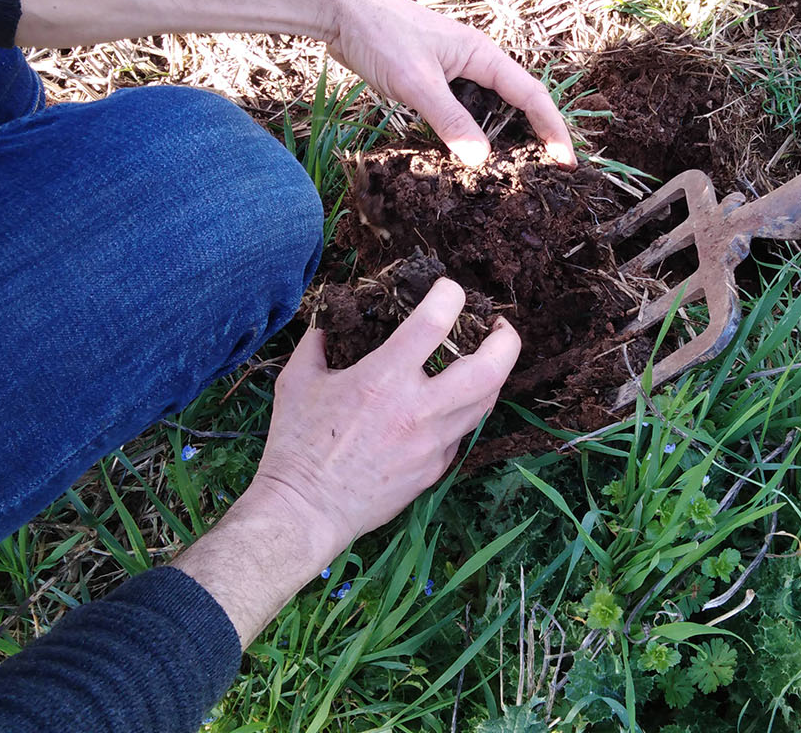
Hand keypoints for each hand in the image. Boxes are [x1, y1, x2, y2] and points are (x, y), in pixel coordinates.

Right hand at [248, 278, 518, 556]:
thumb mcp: (297, 381)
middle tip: (498, 325)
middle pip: (490, 366)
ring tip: (484, 358)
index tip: (448, 289)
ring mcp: (432, 443)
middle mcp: (418, 410)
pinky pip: (462, 432)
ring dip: (492, 374)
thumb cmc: (295, 446)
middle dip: (505, 338)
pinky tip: (451, 402)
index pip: (435, 321)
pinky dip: (464, 410)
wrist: (305, 512)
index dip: (450, 294)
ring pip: (487, 401)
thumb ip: (318, 341)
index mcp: (383, 380)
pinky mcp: (435, 469)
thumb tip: (330, 316)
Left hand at [320, 0, 575, 167]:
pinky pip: (463, 109)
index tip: (565, 160)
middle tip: (545, 173)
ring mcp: (454, 70)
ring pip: (488, 107)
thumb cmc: (380, 36)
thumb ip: (450, 120)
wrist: (340, 12)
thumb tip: (481, 159)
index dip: (552, 128)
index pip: (530, 95)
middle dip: (533, 135)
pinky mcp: (433, 78)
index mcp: (482, 54)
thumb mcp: (417, 83)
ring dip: (499, 136)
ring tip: (511, 171)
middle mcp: (475, 61)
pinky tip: (464, 153)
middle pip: (515, 102)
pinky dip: (469, 131)